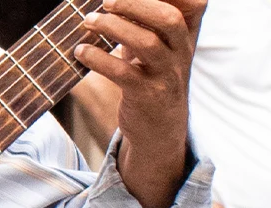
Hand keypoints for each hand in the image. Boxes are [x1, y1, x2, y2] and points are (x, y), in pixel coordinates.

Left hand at [77, 0, 204, 207]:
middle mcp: (180, 54)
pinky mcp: (145, 97)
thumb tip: (114, 3)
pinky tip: (81, 52)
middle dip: (136, 4)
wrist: (159, 132)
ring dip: (113, 28)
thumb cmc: (152, 81)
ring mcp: (165, 76)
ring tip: (88, 21)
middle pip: (167, 18)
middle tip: (106, 1)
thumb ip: (143, 24)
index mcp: (186, 37)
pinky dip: (98, 59)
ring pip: (146, 43)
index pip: (188, 5)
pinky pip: (122, 73)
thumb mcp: (154, 50)